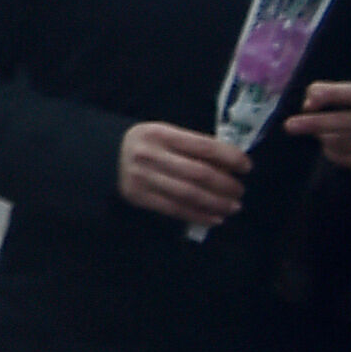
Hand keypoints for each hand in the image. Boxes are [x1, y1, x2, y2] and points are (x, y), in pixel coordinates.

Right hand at [118, 121, 250, 226]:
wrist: (103, 156)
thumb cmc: (144, 144)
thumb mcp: (164, 134)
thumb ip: (192, 146)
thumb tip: (229, 165)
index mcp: (160, 133)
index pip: (203, 146)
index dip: (229, 157)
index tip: (246, 167)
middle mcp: (151, 155)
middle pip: (198, 173)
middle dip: (225, 185)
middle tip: (240, 191)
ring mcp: (143, 177)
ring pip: (189, 194)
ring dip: (216, 203)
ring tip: (233, 207)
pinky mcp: (138, 197)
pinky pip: (174, 209)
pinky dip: (198, 215)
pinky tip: (214, 218)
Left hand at [284, 80, 350, 175]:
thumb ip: (331, 92)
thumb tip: (308, 106)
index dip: (327, 97)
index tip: (307, 104)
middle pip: (345, 122)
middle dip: (314, 124)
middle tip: (290, 126)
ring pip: (344, 143)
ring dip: (324, 138)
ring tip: (322, 134)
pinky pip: (350, 160)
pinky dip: (334, 154)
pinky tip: (331, 147)